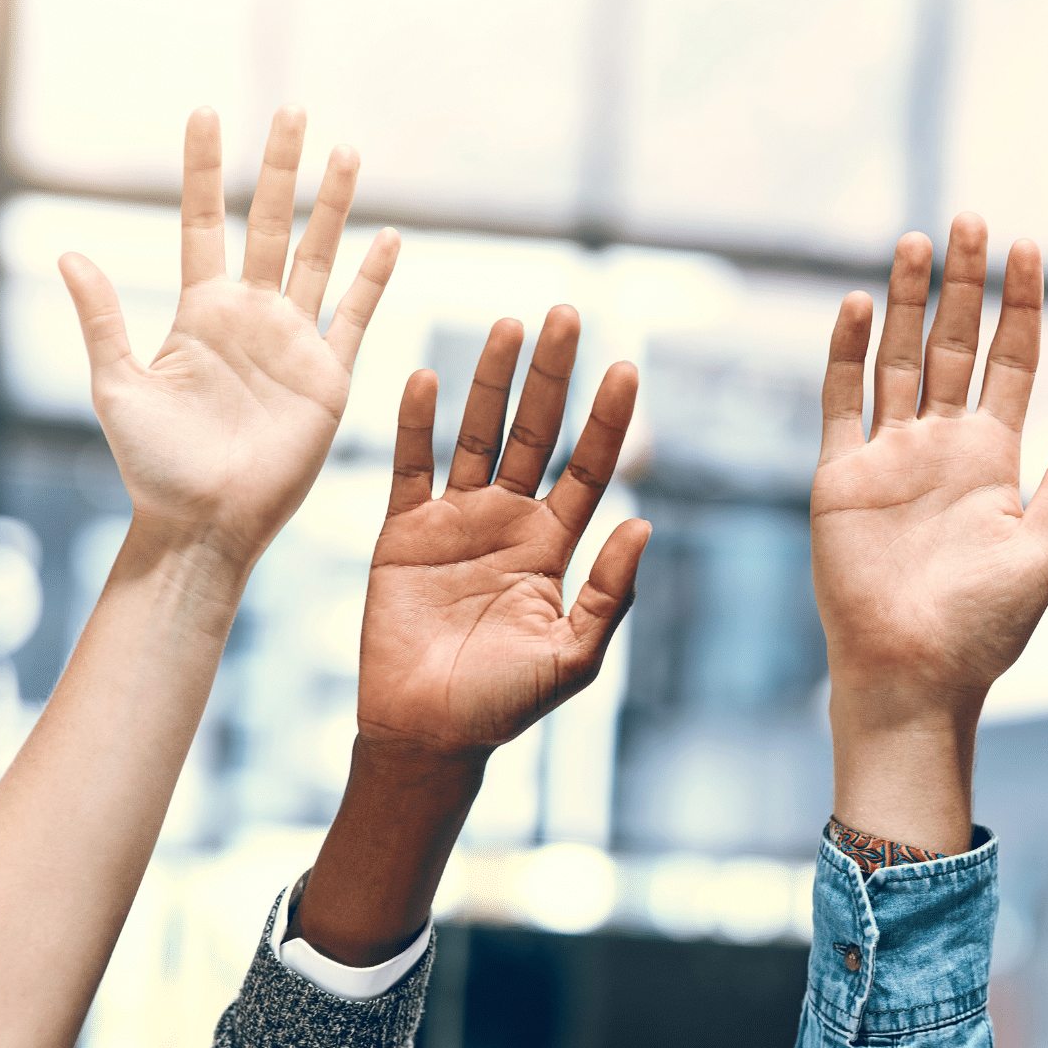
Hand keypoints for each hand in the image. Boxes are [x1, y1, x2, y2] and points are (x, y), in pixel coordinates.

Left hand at [58, 105, 399, 566]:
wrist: (206, 521)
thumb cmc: (154, 465)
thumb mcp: (116, 387)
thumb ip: (103, 320)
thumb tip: (69, 254)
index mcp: (199, 313)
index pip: (204, 223)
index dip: (205, 170)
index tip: (206, 115)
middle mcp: (250, 317)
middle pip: (268, 223)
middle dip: (281, 168)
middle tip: (292, 111)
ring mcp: (293, 342)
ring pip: (317, 256)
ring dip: (333, 206)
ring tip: (347, 153)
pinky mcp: (328, 375)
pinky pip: (355, 315)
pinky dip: (374, 278)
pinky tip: (390, 239)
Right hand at [357, 306, 649, 754]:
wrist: (429, 734)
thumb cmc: (506, 705)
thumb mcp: (574, 656)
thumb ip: (610, 593)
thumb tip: (645, 524)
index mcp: (554, 545)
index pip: (588, 466)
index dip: (607, 418)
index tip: (626, 366)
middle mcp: (509, 521)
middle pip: (536, 431)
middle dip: (553, 375)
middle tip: (568, 313)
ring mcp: (455, 521)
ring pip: (476, 433)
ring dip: (491, 380)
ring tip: (509, 325)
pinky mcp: (402, 533)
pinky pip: (409, 467)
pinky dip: (415, 423)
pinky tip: (426, 376)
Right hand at [813, 213, 1047, 851]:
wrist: (913, 674)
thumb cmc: (984, 626)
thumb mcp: (1043, 547)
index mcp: (994, 459)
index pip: (1010, 363)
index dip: (1020, 307)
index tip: (1030, 249)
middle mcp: (941, 446)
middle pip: (953, 346)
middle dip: (963, 285)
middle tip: (971, 220)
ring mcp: (888, 457)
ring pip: (899, 360)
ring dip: (908, 302)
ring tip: (917, 241)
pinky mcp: (840, 477)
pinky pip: (842, 402)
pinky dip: (850, 354)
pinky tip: (862, 305)